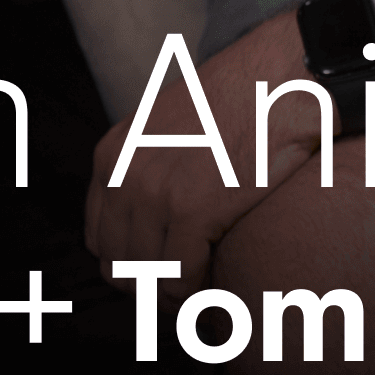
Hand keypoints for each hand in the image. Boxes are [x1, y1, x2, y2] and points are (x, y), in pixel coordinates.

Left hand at [83, 9, 316, 290]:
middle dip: (150, 287)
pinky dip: (198, 293)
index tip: (163, 272)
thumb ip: (149, 169)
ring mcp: (153, 193)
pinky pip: (180, 278)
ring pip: (146, 279)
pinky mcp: (191, 209)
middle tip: (187, 290)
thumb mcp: (166, 128)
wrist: (276, 79)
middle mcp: (122, 174)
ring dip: (175, 295)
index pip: (98, 239)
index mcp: (111, 156)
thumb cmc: (235, 104)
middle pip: (116, 266)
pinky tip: (218, 283)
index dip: (130, 264)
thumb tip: (155, 224)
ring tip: (204, 294)